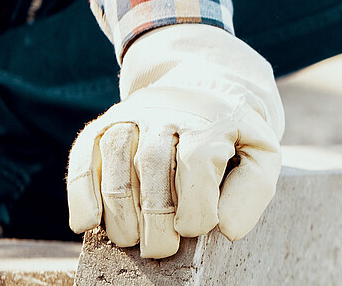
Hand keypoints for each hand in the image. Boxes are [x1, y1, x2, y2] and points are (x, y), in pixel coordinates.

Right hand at [67, 24, 283, 258]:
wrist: (204, 92)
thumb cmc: (232, 138)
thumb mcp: (260, 154)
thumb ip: (253, 190)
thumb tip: (225, 228)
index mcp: (209, 119)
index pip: (196, 163)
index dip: (194, 208)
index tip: (197, 228)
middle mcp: (166, 111)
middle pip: (152, 163)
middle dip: (155, 218)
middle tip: (162, 248)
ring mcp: (130, 116)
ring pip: (115, 161)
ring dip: (119, 212)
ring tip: (131, 240)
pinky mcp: (102, 126)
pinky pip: (83, 158)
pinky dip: (81, 194)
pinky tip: (88, 224)